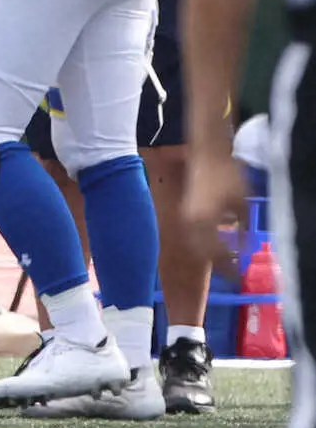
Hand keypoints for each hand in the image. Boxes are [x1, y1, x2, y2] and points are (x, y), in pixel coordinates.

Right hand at [182, 150, 248, 280]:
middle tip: (231, 270)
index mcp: (206, 222)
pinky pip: (191, 233)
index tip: (239, 275)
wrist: (205, 152)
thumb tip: (244, 247)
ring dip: (207, 254)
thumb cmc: (227, 175)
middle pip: (202, 253)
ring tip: (222, 259)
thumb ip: (243, 228)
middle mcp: (191, 222)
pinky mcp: (184, 209)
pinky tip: (212, 242)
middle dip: (217, 264)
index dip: (229, 267)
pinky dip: (201, 242)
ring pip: (194, 244)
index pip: (217, 254)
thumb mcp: (243, 203)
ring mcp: (185, 215)